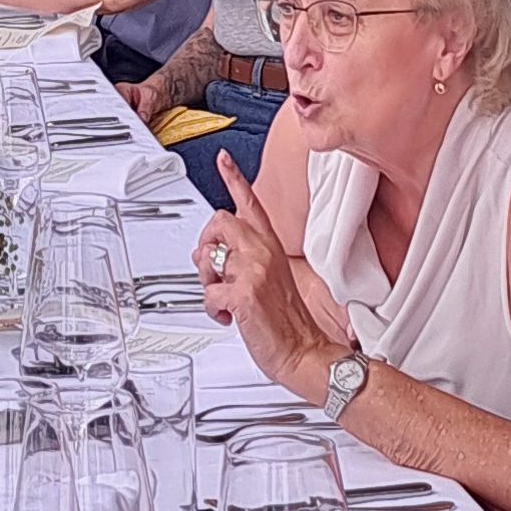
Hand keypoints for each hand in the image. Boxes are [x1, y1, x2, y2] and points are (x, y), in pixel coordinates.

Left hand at [199, 156, 340, 396]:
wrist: (304, 351)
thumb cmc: (288, 322)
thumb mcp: (271, 280)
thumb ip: (243, 261)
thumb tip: (211, 257)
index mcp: (271, 248)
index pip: (252, 204)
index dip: (235, 178)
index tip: (224, 159)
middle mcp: (263, 253)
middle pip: (219, 221)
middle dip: (206, 242)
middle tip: (211, 267)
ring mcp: (254, 271)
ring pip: (208, 258)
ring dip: (207, 282)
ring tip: (225, 298)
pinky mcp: (244, 293)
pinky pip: (209, 293)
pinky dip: (213, 310)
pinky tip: (230, 318)